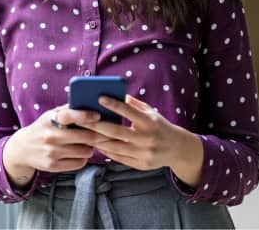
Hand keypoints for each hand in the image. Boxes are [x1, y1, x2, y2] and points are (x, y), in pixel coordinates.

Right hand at [4, 104, 112, 184]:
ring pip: (85, 151)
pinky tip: (79, 153)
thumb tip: (91, 104)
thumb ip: (68, 110)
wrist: (22, 149)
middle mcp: (51, 136)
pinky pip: (79, 163)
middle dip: (98, 135)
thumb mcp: (50, 115)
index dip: (87, 115)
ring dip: (90, 148)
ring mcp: (52, 152)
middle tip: (103, 133)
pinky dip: (83, 158)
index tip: (98, 115)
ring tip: (87, 144)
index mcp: (50, 119)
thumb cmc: (43, 128)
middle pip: (86, 137)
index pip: (71, 115)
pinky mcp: (53, 166)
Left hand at [59, 94, 196, 175]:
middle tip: (81, 119)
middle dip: (96, 125)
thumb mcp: (151, 112)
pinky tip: (96, 144)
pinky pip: (119, 158)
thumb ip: (134, 104)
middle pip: (115, 132)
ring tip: (83, 133)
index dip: (113, 104)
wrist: (177, 149)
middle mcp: (146, 138)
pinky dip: (106, 151)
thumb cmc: (159, 126)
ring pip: (114, 147)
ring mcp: (143, 153)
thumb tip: (115, 93)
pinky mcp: (141, 165)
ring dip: (97, 140)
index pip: (128, 111)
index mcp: (149, 122)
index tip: (99, 98)